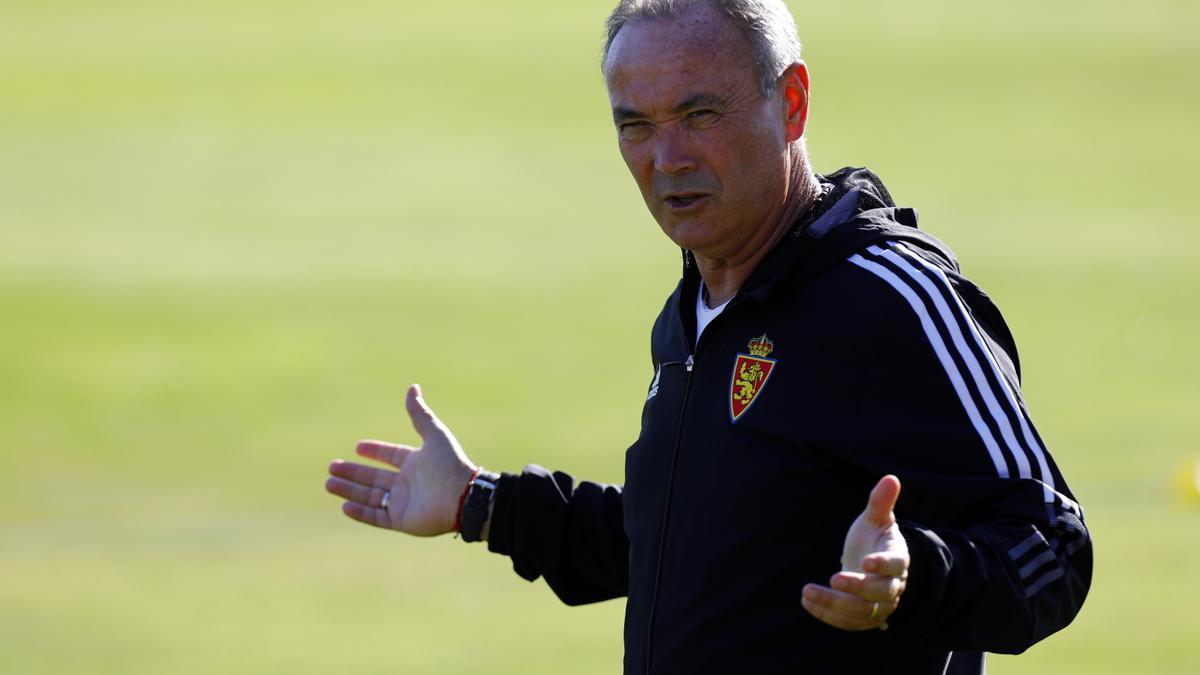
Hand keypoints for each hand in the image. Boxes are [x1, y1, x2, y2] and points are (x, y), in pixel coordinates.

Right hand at [325, 384, 476, 535]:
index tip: (358, 447)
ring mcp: (404, 503)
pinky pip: (377, 516)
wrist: (462, 496)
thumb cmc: (450, 464)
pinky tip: (344, 506)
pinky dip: (360, 512)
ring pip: (370, 497)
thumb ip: (420, 414)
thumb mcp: (434, 434)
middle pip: (374, 478)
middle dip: (352, 473)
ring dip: (349, 490)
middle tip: (331, 467)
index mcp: (416, 463)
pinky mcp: (402, 520)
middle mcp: (408, 483)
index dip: (375, 451)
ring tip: (328, 484)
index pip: (391, 456)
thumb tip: (412, 387)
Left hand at [802, 475, 908, 630]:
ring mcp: (880, 606)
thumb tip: (890, 477)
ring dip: (834, 604)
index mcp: (898, 558)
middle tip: (833, 578)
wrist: (872, 566)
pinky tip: (807, 602)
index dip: (882, 565)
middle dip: (857, 588)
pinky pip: (848, 623)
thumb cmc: (874, 538)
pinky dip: (827, 615)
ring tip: (807, 591)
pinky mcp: (865, 619)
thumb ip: (881, 502)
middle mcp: (893, 586)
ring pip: (861, 611)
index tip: (865, 563)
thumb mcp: (876, 519)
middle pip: (880, 593)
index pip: (895, 564)